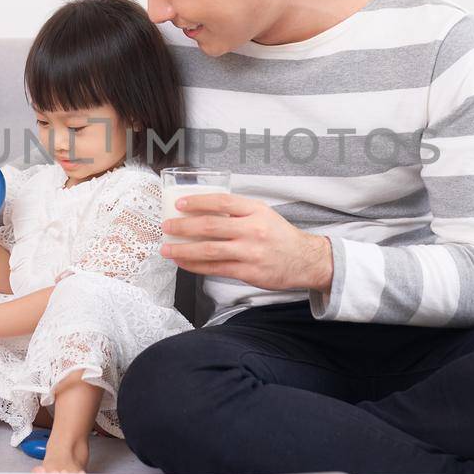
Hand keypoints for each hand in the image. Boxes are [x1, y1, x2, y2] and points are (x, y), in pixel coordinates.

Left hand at [161, 193, 333, 292]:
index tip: (180, 204)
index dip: (198, 202)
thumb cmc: (280, 236)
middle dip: (184, 227)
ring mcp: (250, 252)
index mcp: (256, 210)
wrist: (305, 260)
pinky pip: (216, 269)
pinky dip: (196, 266)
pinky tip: (184, 263)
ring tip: (168, 249)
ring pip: (209, 250)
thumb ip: (238, 212)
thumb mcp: (263, 214)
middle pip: (211, 226)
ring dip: (184, 250)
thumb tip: (203, 211)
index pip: (222, 202)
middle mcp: (253, 230)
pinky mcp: (248, 272)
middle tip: (168, 226)